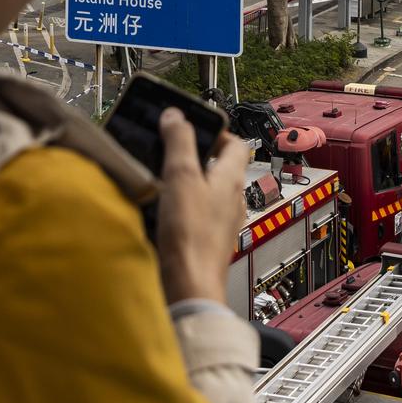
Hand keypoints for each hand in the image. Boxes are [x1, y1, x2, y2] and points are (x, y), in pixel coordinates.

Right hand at [155, 108, 254, 307]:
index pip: (236, 144)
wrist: (191, 287)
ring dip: (192, 181)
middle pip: (222, 167)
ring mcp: (222, 222)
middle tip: (173, 150)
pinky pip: (201, 214)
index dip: (216, 130)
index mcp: (231, 179)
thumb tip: (176, 115)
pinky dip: (186, 206)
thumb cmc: (191, 236)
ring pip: (211, 191)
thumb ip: (179, 142)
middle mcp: (232, 200)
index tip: (193, 126)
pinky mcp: (208, 241)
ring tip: (166, 177)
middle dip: (199, 155)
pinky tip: (166, 210)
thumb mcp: (181, 177)